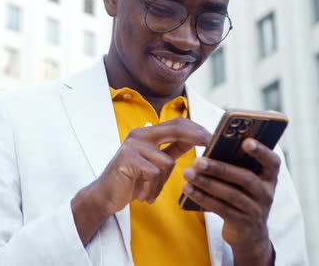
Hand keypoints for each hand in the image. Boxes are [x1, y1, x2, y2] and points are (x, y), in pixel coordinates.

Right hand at [91, 117, 210, 214]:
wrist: (105, 195)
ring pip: (167, 162)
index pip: (176, 123)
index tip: (213, 137)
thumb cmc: (131, 180)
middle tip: (210, 144)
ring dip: (161, 183)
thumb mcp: (154, 162)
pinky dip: (151, 188)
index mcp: (146, 133)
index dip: (196, 128)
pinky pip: (154, 174)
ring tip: (149, 191)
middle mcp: (139, 135)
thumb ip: (171, 149)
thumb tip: (195, 139)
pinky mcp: (128, 158)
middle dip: (196, 137)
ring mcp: (133, 145)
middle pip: (175, 130)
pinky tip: (142, 195)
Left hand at [182, 138, 279, 264]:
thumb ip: (235, 166)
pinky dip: (202, 198)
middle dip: (219, 168)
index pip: (272, 161)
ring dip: (206, 183)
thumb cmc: (242, 197)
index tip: (246, 141)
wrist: (249, 234)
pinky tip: (188, 189)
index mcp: (269, 178)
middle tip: (198, 161)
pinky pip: (221, 208)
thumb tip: (210, 149)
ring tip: (188, 174)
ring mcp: (256, 210)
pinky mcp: (243, 223)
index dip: (261, 151)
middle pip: (245, 178)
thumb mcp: (244, 183)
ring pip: (231, 194)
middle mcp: (267, 193)